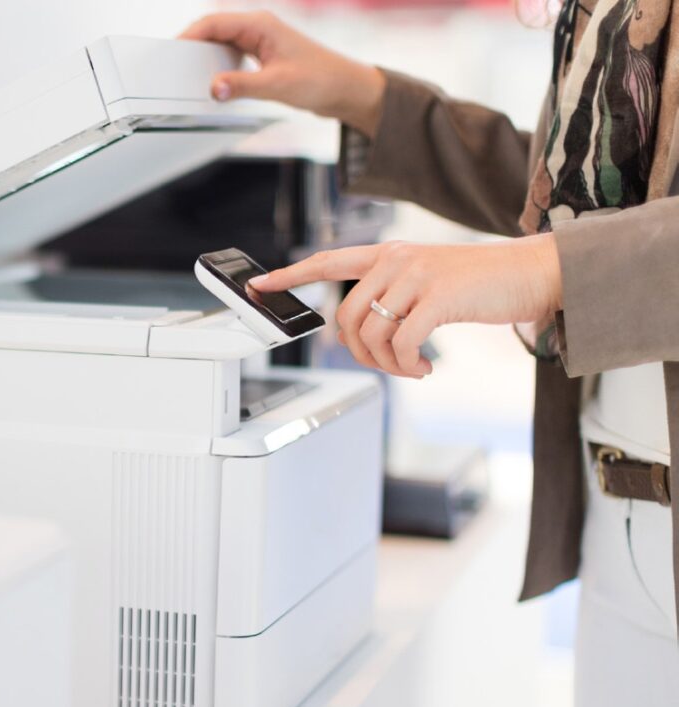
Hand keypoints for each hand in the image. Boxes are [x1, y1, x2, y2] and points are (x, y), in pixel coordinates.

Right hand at [180, 11, 385, 134]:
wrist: (345, 90)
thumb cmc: (321, 79)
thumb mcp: (276, 85)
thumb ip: (242, 86)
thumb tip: (214, 88)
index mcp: (260, 25)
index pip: (213, 23)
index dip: (189, 36)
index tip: (172, 51)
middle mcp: (258, 29)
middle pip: (214, 31)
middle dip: (193, 47)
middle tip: (175, 67)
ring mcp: (260, 43)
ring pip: (222, 45)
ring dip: (207, 59)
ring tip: (191, 76)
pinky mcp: (263, 58)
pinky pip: (233, 58)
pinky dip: (221, 69)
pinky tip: (216, 83)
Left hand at [249, 235, 562, 377]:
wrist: (532, 273)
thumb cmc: (479, 284)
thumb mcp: (427, 280)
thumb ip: (393, 295)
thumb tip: (366, 333)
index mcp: (388, 253)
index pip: (327, 260)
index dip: (289, 275)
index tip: (258, 285)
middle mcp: (396, 258)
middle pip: (345, 316)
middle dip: (360, 353)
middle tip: (387, 366)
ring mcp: (416, 274)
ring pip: (371, 333)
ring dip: (387, 365)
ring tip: (412, 368)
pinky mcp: (438, 296)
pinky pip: (401, 343)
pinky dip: (408, 366)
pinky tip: (426, 368)